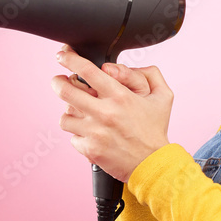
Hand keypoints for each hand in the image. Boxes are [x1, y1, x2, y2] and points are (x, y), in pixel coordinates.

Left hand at [51, 45, 172, 181]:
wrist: (153, 164)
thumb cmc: (155, 130)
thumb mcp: (163, 96)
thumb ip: (150, 74)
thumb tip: (125, 66)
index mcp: (120, 96)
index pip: (87, 70)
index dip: (70, 58)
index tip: (63, 55)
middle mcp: (104, 113)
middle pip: (65, 90)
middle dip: (57, 81)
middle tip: (58, 80)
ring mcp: (94, 132)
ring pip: (65, 116)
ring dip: (70, 112)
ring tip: (80, 112)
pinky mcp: (89, 149)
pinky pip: (73, 137)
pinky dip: (79, 134)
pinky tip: (91, 134)